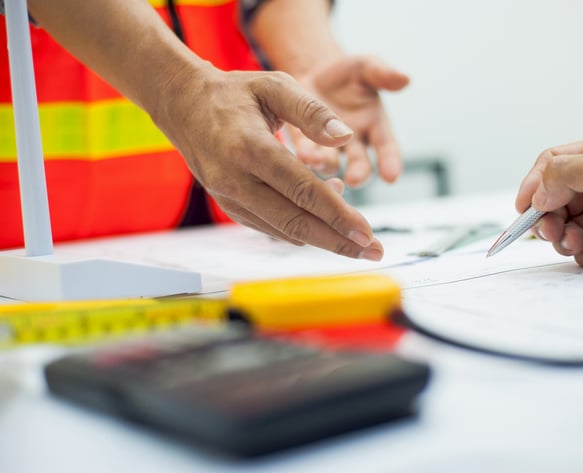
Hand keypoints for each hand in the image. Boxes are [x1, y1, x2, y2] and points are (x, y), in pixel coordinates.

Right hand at [152, 64, 382, 259]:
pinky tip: (324, 216)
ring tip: (354, 229)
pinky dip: (301, 228)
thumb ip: (313, 111)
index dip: (338, 215)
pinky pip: (271, 227)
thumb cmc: (234, 93)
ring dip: (322, 235)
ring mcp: (229, 197)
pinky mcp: (229, 206)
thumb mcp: (275, 85)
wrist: (182, 105)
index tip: (368, 233)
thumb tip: (347, 138)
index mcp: (250, 148)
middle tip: (373, 251)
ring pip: (284, 229)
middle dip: (338, 241)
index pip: (302, 191)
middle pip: (295, 222)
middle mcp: (236, 179)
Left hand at [291, 55, 409, 186]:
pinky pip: (305, 152)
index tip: (392, 177)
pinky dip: (304, 154)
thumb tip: (405, 79)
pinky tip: (301, 154)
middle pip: (360, 164)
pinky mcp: (304, 141)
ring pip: (331, 163)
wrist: (316, 74)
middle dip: (358, 172)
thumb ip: (382, 74)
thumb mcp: (366, 67)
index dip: (390, 162)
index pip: (386, 147)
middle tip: (354, 180)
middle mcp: (354, 143)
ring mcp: (328, 146)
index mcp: (375, 126)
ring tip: (318, 162)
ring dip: (325, 164)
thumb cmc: (349, 74)